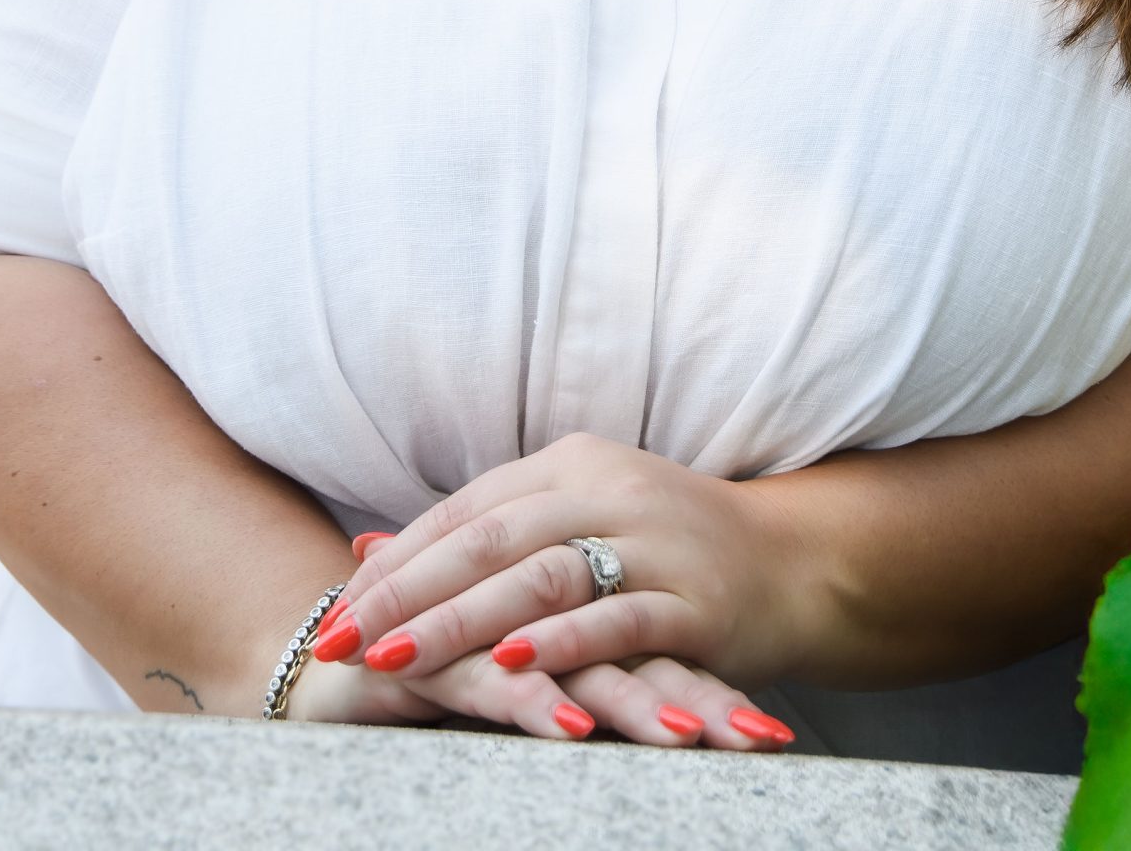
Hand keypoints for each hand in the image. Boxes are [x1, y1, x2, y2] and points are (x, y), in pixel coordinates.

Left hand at [324, 433, 814, 735]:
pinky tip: (511, 665)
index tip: (337, 611)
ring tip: (402, 657)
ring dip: (466, 619)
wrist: (793, 562)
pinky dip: (560, 641)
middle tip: (344, 640)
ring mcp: (653, 542)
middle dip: (410, 594)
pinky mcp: (693, 599)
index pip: (467, 510)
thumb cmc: (666, 549)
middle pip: (492, 539)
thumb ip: (481, 534)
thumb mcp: (573, 521)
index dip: (399, 562)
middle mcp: (609, 490)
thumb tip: (370, 551)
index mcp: (573, 465)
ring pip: (543, 576)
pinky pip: (617, 619)